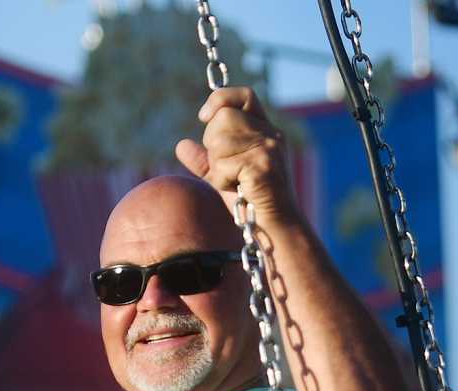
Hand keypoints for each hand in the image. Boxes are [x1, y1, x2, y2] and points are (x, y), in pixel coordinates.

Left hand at [175, 87, 295, 222]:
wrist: (276, 228)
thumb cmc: (251, 202)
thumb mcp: (224, 176)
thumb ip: (204, 160)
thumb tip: (181, 145)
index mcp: (265, 131)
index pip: (244, 96)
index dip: (220, 100)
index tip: (203, 117)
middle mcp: (270, 135)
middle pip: (224, 117)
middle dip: (212, 143)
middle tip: (224, 167)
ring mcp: (269, 149)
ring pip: (220, 141)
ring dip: (217, 165)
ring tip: (233, 181)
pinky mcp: (263, 167)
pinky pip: (224, 165)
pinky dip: (222, 180)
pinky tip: (237, 189)